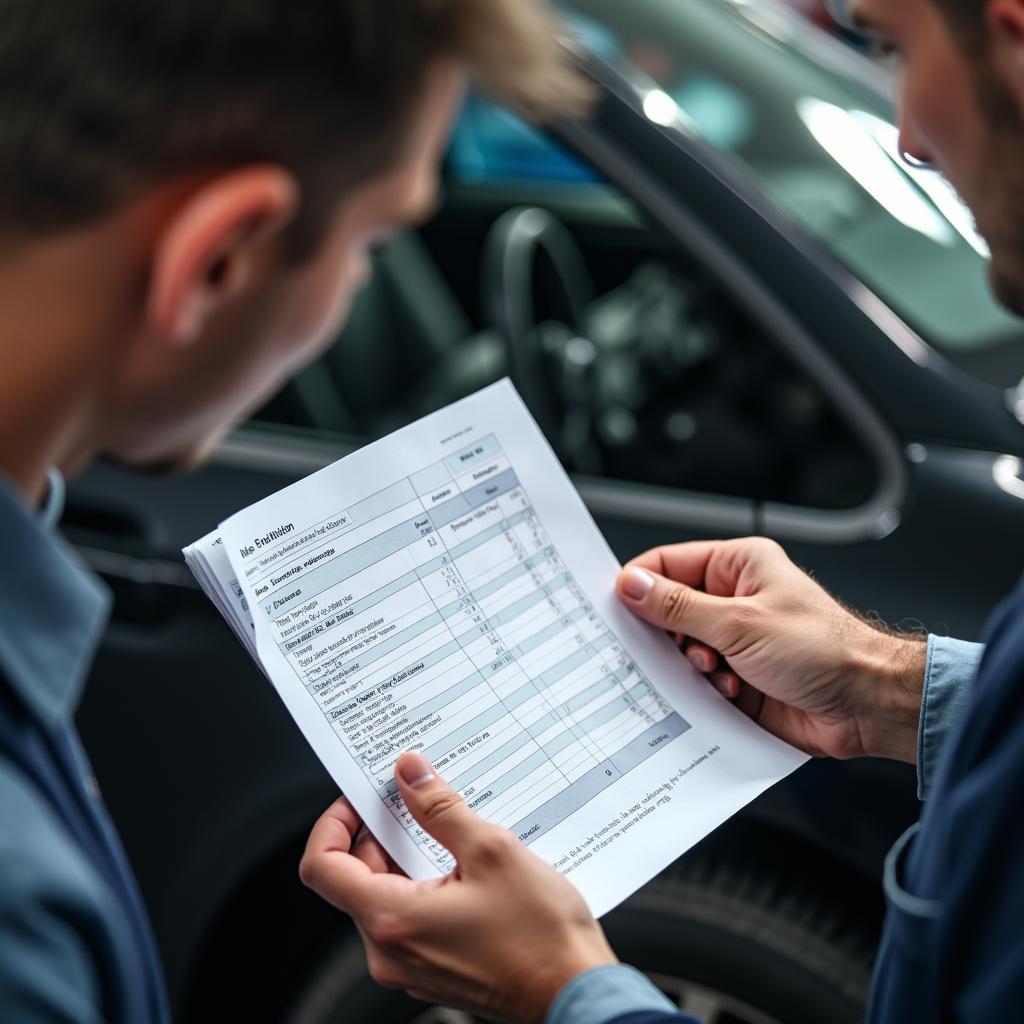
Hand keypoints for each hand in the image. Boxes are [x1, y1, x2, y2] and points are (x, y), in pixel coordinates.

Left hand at [299, 752, 616, 1022]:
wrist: (575, 993)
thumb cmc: (541, 937)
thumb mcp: (490, 851)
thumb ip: (440, 808)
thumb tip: (409, 774)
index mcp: (392, 920)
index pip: (322, 866)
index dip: (334, 822)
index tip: (361, 797)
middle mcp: (390, 951)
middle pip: (354, 878)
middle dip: (380, 832)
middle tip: (414, 798)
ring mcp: (409, 965)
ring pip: (384, 895)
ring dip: (407, 855)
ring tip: (447, 827)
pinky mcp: (431, 968)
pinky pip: (409, 916)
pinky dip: (424, 881)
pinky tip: (462, 862)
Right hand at [615, 538, 926, 761]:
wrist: (867, 705)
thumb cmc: (825, 650)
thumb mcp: (739, 623)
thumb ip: (678, 606)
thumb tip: (633, 585)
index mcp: (738, 566)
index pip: (669, 564)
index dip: (640, 584)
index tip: (616, 606)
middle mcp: (735, 599)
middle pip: (670, 610)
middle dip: (669, 635)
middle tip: (678, 646)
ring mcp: (737, 639)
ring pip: (682, 650)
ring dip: (694, 666)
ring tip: (719, 670)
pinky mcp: (740, 677)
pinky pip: (700, 682)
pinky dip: (708, 689)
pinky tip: (734, 690)